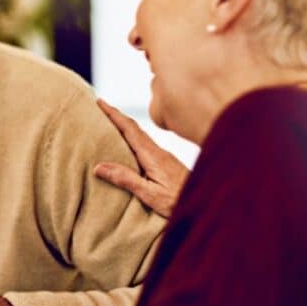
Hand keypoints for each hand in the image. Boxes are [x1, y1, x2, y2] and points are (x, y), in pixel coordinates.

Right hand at [93, 99, 188, 218]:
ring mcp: (163, 156)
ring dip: (124, 126)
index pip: (129, 129)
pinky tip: (129, 143)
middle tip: (100, 106)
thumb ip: (126, 179)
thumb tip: (99, 167)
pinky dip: (132, 136)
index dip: (113, 115)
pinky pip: (145, 143)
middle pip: (134, 128)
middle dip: (116, 116)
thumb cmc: (179, 202)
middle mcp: (158, 151)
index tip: (100, 102)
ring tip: (109, 122)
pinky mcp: (166, 163)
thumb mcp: (150, 194)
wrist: (207, 203)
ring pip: (140, 135)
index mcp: (152, 156)